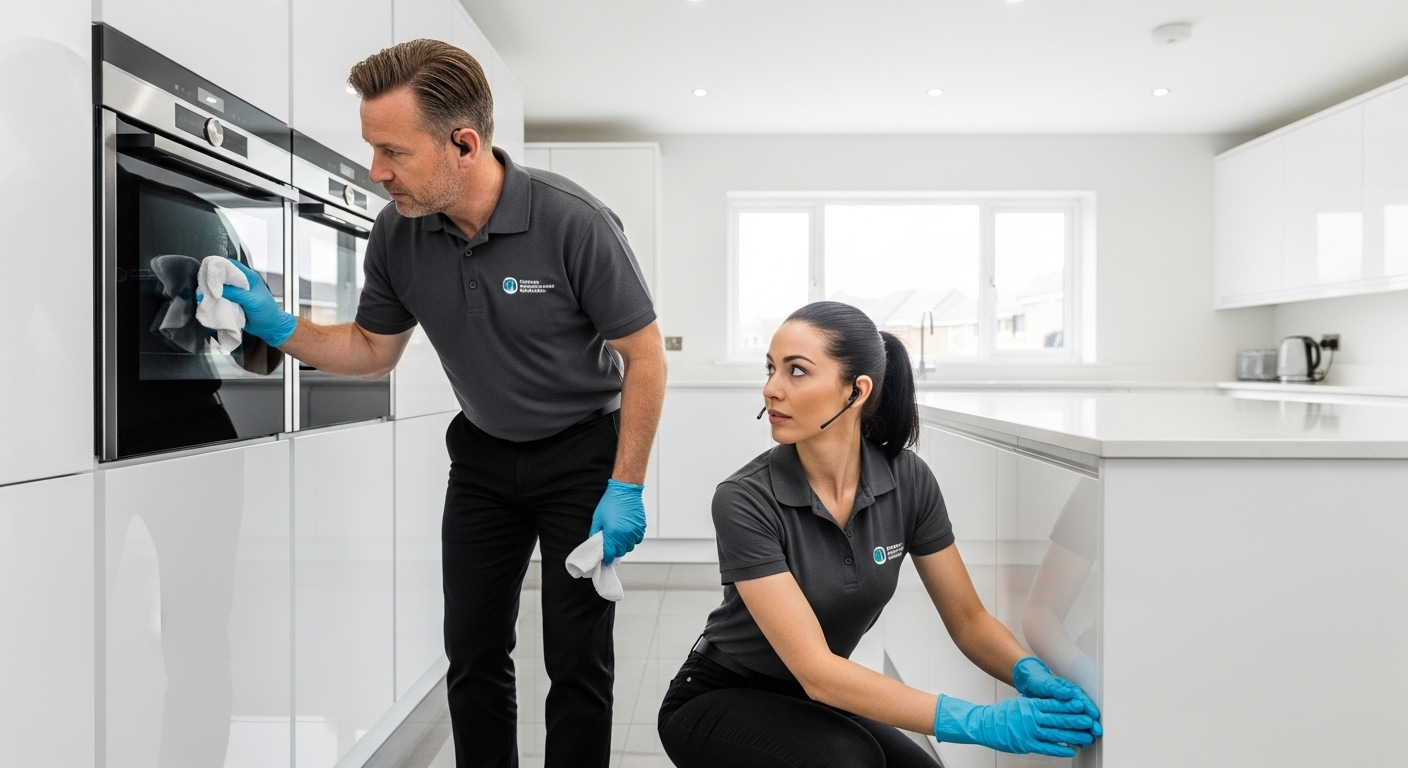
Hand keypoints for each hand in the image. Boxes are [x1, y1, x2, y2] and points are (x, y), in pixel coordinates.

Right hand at [208, 260, 296, 345]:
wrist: (270, 328)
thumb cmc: (267, 312)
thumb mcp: (252, 301)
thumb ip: (236, 293)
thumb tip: (217, 288)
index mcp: (249, 278)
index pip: (232, 266)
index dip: (220, 266)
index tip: (209, 270)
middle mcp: (241, 284)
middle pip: (224, 276)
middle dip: (214, 279)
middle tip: (203, 283)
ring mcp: (236, 294)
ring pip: (221, 288)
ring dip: (213, 291)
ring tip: (203, 292)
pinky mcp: (232, 303)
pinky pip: (221, 299)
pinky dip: (215, 300)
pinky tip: (208, 301)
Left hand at [589, 479, 645, 564]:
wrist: (625, 491)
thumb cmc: (609, 503)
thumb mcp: (597, 518)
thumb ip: (595, 533)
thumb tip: (595, 544)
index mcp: (612, 534)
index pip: (610, 554)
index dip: (607, 558)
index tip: (605, 558)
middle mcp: (625, 535)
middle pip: (620, 552)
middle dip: (615, 551)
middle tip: (611, 546)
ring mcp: (634, 532)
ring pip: (630, 547)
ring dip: (624, 545)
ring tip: (619, 538)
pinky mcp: (641, 527)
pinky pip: (637, 539)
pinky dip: (633, 539)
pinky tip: (628, 533)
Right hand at [933, 694, 1096, 757]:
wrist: (987, 725)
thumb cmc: (1004, 714)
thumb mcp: (1022, 703)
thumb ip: (1037, 704)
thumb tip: (1055, 703)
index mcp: (1031, 705)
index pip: (1054, 704)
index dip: (1069, 705)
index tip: (1082, 705)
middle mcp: (1031, 717)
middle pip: (1058, 719)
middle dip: (1076, 721)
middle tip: (1089, 722)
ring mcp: (1030, 731)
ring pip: (1055, 734)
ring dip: (1072, 736)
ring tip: (1086, 737)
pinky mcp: (1027, 744)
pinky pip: (1046, 747)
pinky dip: (1059, 749)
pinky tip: (1070, 750)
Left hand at [1012, 656, 1101, 731]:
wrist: (1030, 683)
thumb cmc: (1040, 682)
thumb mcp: (1047, 684)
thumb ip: (1058, 689)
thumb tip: (1069, 693)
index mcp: (1072, 692)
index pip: (1083, 701)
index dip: (1090, 709)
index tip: (1095, 716)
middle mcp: (1072, 701)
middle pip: (1085, 713)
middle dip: (1092, 722)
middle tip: (1097, 732)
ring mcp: (1068, 710)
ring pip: (1079, 721)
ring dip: (1085, 730)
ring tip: (1090, 740)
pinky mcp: (1062, 717)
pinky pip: (1071, 726)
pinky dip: (1075, 733)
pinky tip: (1078, 742)